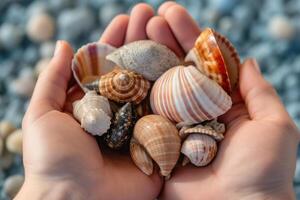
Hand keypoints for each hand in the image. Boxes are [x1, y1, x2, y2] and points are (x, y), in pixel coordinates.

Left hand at [17, 4, 161, 199]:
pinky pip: (171, 112)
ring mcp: (141, 124)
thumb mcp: (42, 115)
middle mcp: (120, 111)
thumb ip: (52, 80)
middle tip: (149, 13)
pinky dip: (178, 88)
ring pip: (154, 84)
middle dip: (140, 40)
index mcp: (95, 103)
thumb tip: (65, 45)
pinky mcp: (158, 141)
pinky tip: (185, 62)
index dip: (115, 40)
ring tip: (167, 25)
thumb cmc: (54, 160)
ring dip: (160, 55)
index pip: (108, 64)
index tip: (125, 18)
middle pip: (134, 69)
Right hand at [147, 2, 299, 199]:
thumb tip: (248, 59)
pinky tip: (124, 62)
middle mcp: (195, 112)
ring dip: (147, 56)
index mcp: (222, 104)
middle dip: (164, 40)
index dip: (189, 35)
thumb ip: (259, 91)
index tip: (172, 12)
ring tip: (135, 27)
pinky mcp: (155, 141)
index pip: (203, 62)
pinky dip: (134, 88)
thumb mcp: (273, 125)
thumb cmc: (262, 172)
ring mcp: (173, 125)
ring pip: (158, 84)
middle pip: (177, 69)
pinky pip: (143, 111)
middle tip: (150, 15)